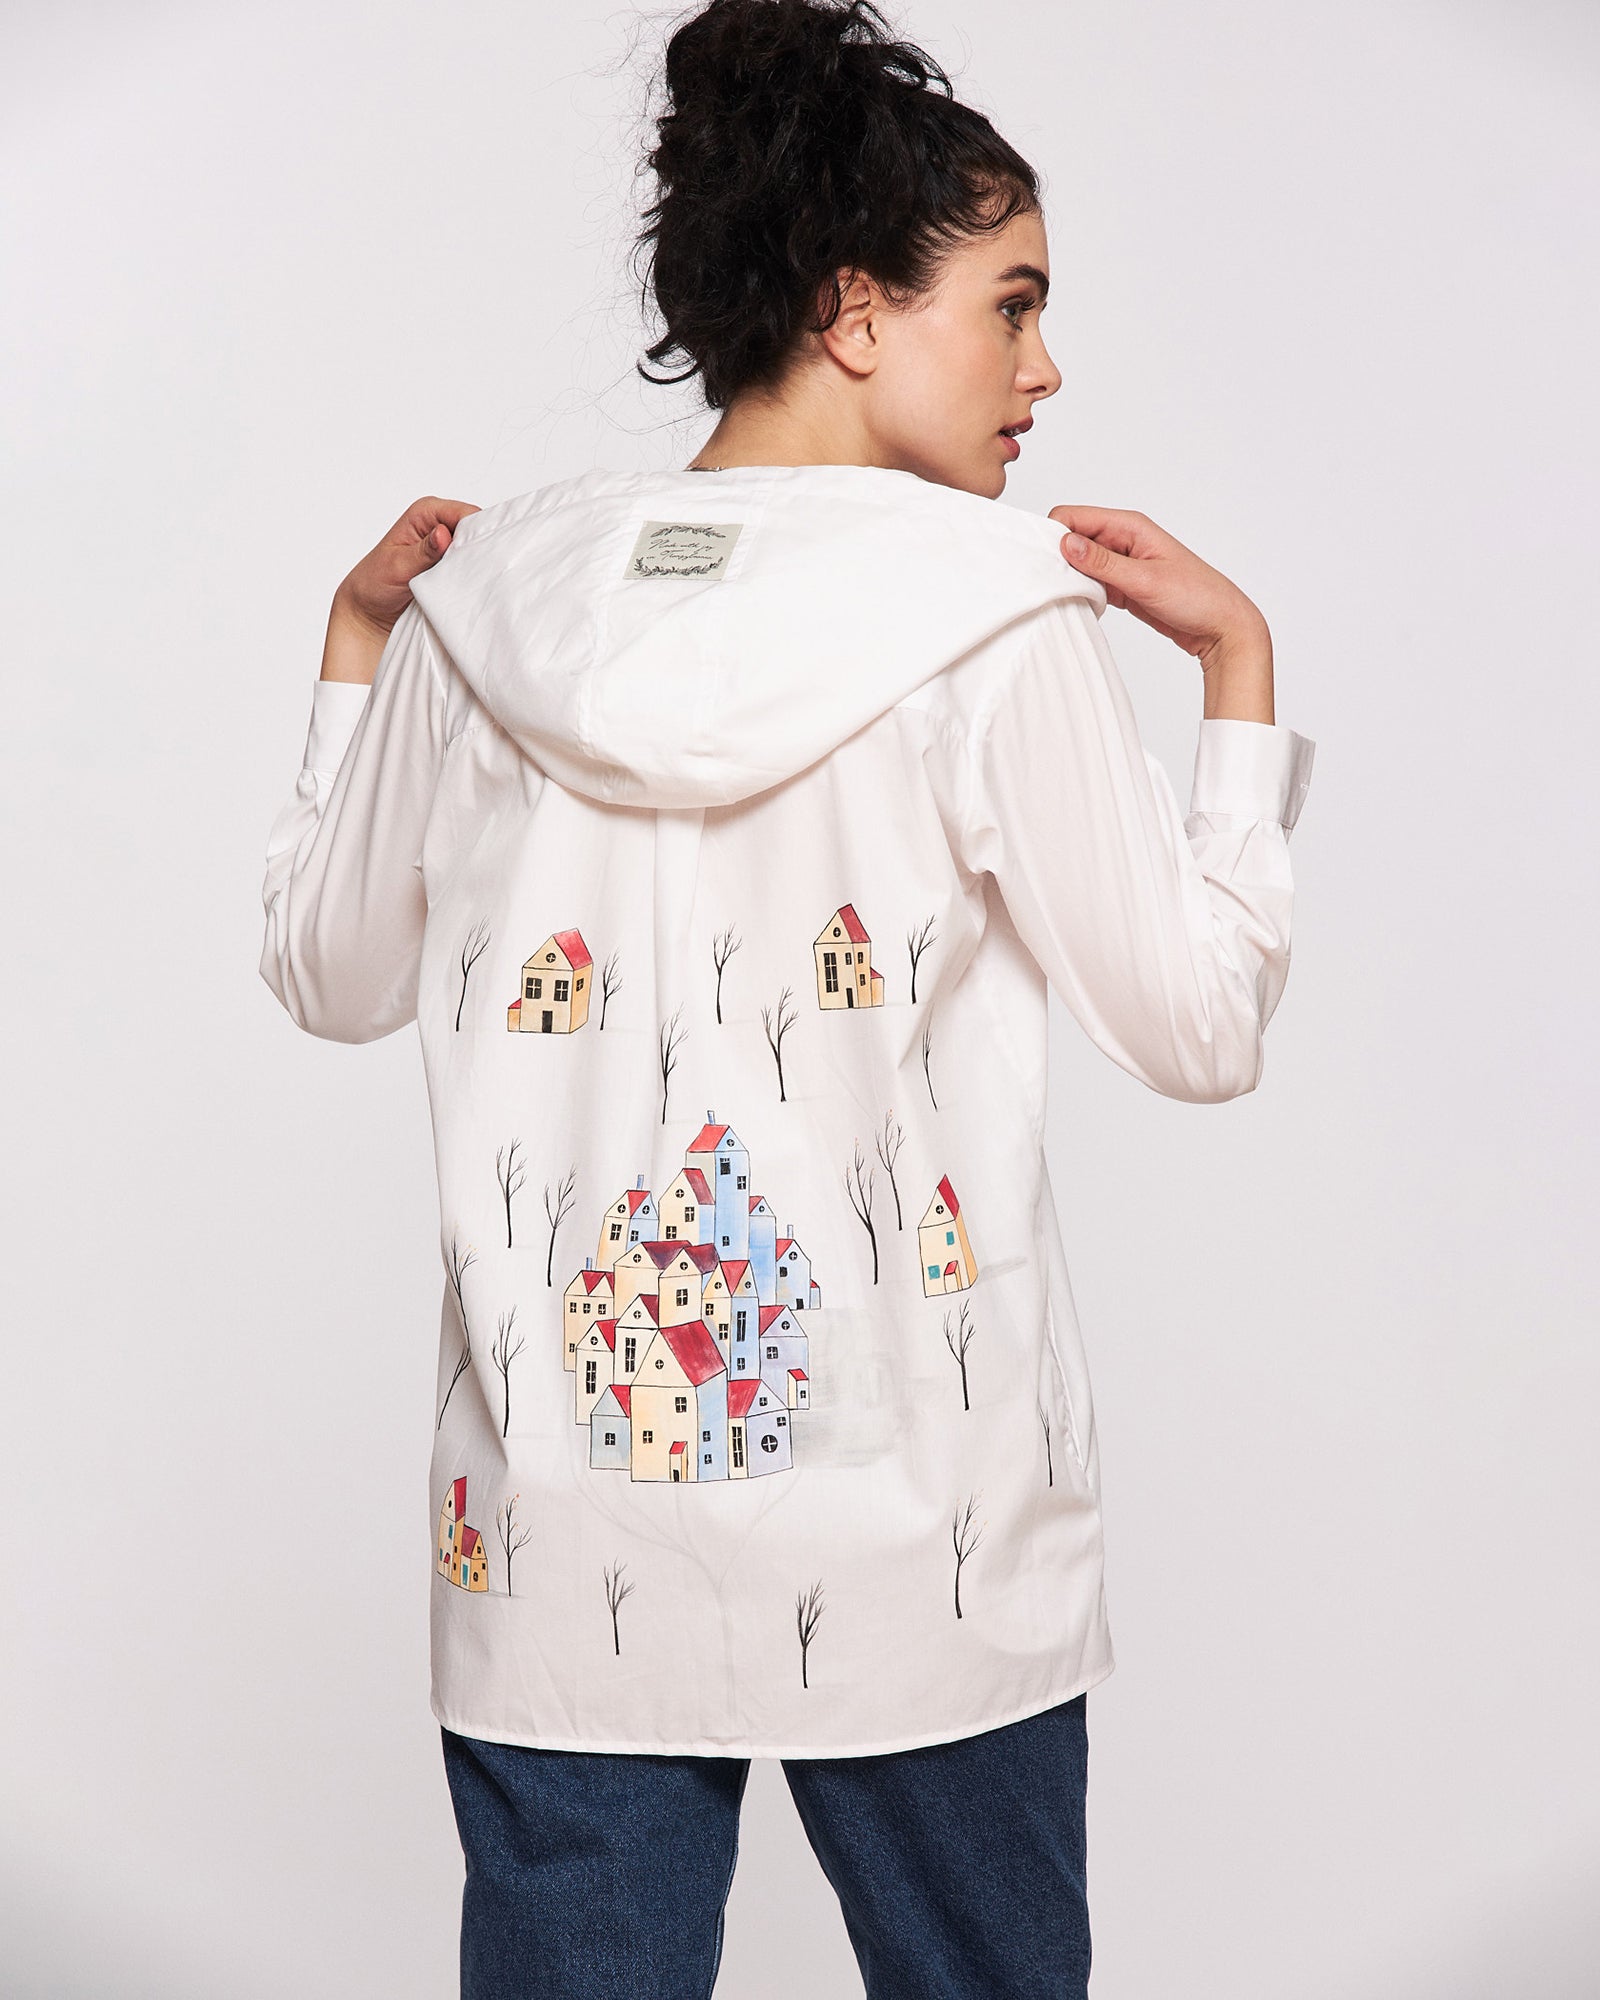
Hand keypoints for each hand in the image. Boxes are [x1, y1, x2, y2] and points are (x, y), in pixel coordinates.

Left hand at [320, 496, 480, 684]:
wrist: (370, 612)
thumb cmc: (374, 583)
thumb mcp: (397, 566)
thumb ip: (423, 551)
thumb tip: (443, 534)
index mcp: (425, 513)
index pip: (465, 513)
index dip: (478, 531)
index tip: (481, 555)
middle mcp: (440, 525)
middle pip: (477, 530)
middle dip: (480, 550)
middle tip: (479, 573)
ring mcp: (448, 547)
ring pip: (478, 550)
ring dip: (477, 567)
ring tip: (474, 583)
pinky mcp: (452, 567)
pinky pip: (473, 568)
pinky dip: (474, 578)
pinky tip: (472, 588)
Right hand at [1050, 505, 1273, 721]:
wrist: (1221, 627)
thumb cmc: (1197, 597)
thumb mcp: (1146, 580)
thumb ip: (1103, 563)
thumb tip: (1066, 543)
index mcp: (1130, 525)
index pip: (1074, 516)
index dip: (1053, 534)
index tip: (1044, 562)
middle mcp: (1123, 539)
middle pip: (1072, 538)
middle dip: (1058, 558)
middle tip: (1052, 584)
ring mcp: (1121, 563)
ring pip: (1078, 562)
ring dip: (1069, 577)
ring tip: (1068, 597)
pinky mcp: (1122, 585)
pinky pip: (1090, 582)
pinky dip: (1082, 592)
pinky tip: (1083, 605)